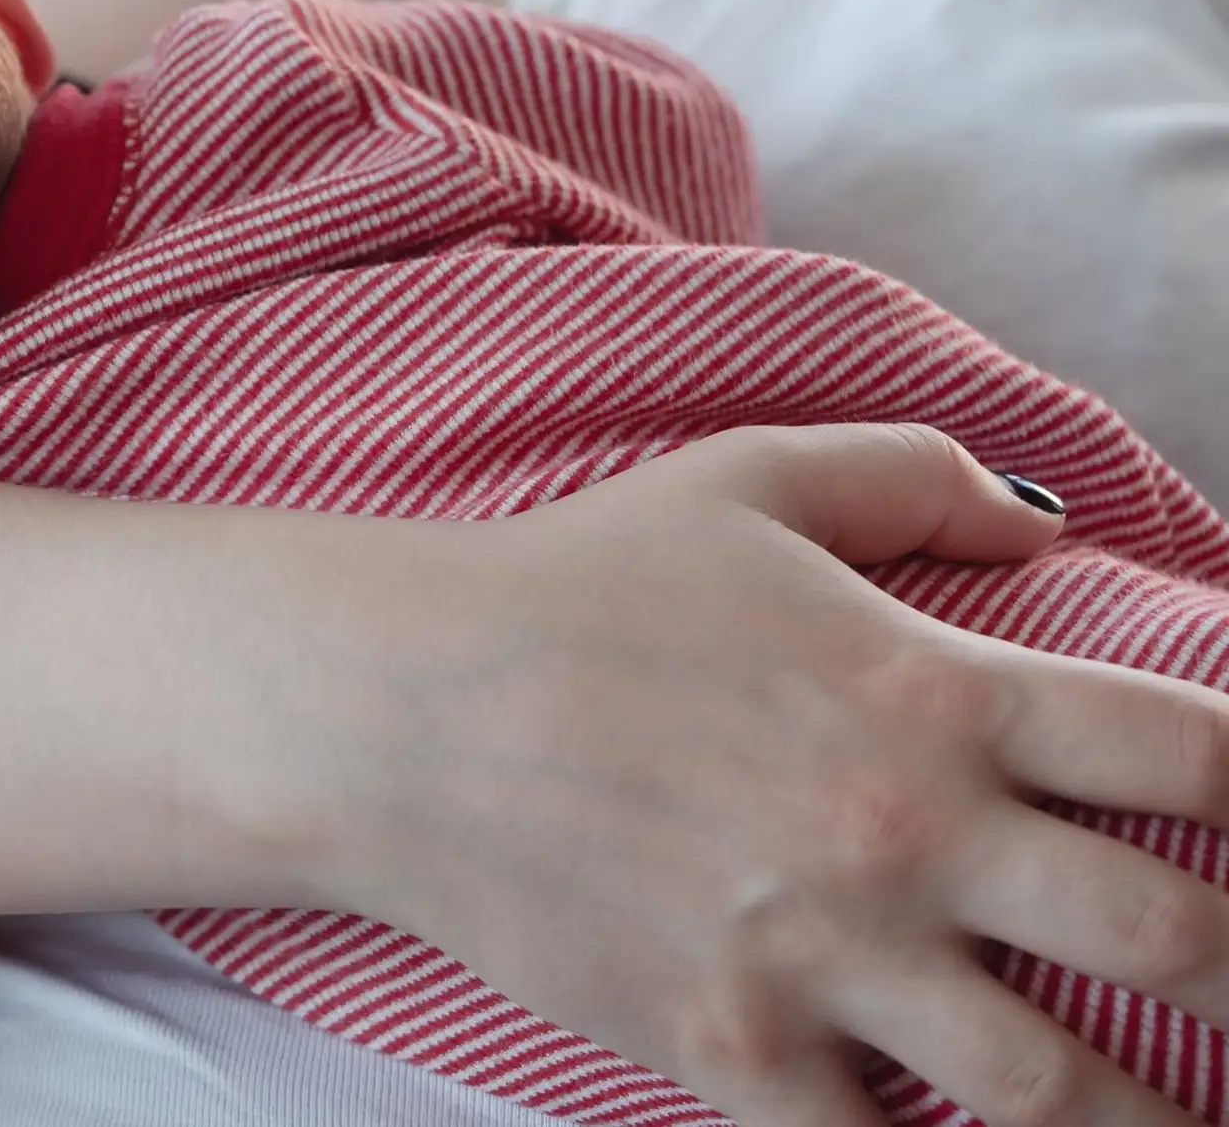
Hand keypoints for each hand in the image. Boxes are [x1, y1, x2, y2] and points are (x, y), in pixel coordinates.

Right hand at [302, 424, 1225, 1126]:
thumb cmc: (571, 584)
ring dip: (1154, 1125)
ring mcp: (820, 954)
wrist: (392, 707)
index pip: (1197, 755)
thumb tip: (1047, 521)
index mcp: (935, 689)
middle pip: (1183, 942)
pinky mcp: (729, 1050)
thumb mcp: (744, 482)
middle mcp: (907, 831)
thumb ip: (913, 478)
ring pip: (1065, 1094)